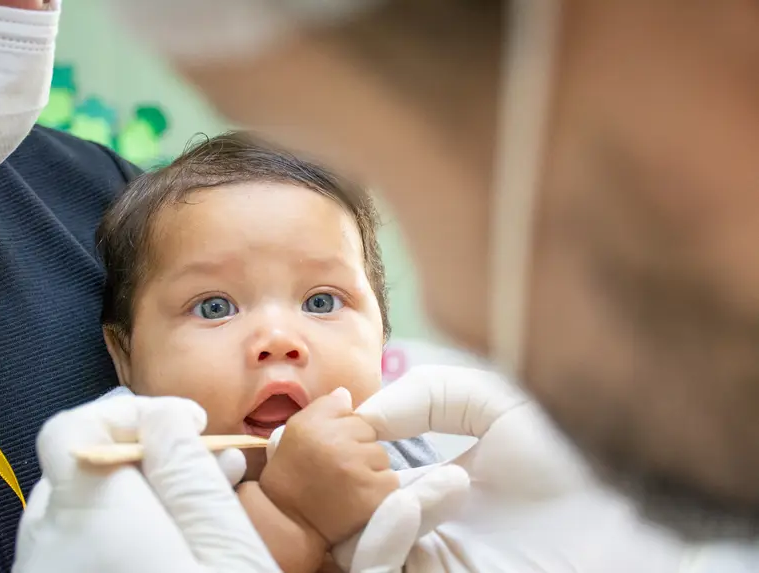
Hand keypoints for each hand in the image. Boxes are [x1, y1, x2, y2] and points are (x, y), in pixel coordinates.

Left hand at [13, 394, 279, 572]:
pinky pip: (80, 542)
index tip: (190, 426)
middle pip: (86, 462)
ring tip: (203, 505)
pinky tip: (174, 542)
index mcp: (90, 515)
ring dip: (141, 491)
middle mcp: (49, 541)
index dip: (137, 411)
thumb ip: (189, 470)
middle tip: (209, 465)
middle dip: (148, 452)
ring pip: (86, 504)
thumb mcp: (225, 545)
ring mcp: (46, 569)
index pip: (75, 426)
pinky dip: (124, 528)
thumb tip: (164, 415)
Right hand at [259, 387, 397, 544]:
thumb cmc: (291, 472)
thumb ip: (324, 407)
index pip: (357, 418)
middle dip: (361, 451)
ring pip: (382, 460)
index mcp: (319, 425)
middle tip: (340, 469)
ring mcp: (359, 472)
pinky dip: (380, 490)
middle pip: (372, 438)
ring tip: (349, 485)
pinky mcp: (374, 497)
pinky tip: (359, 498)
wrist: (287, 520)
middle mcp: (340, 445)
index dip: (348, 434)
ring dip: (372, 470)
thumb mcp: (298, 429)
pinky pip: (390, 482)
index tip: (333, 450)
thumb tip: (347, 393)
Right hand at [335, 366, 686, 572]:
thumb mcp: (491, 400)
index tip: (339, 417)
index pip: (353, 477)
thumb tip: (361, 415)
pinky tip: (428, 500)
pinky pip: (380, 570)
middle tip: (354, 445)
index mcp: (424, 487)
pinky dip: (386, 535)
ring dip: (376, 505)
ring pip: (353, 545)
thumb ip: (424, 393)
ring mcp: (427, 562)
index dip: (339, 448)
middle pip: (341, 512)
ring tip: (434, 477)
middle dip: (340, 476)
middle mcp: (419, 530)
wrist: (623, 503)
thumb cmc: (568, 450)